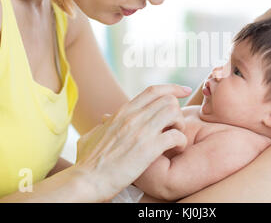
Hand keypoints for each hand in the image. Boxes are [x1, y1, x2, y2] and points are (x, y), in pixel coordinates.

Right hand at [73, 84, 191, 201]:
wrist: (86, 181)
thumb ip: (102, 126)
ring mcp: (141, 131)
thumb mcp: (90, 136)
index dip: (172, 88)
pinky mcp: (148, 149)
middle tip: (175, 128)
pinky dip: (181, 142)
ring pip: (174, 113)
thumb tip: (104, 121)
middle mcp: (133, 117)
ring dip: (180, 126)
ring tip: (175, 139)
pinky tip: (176, 150)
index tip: (184, 91)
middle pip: (168, 99)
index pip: (153, 90)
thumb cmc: (86, 163)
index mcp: (122, 112)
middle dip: (177, 112)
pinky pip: (176, 136)